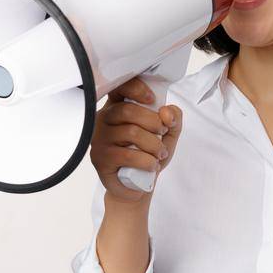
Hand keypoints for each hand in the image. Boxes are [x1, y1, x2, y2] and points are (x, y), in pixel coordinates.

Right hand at [90, 76, 182, 203]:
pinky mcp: (100, 158)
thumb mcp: (168, 133)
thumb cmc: (148, 153)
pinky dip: (147, 161)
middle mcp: (104, 120)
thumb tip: (167, 112)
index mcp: (117, 108)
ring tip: (160, 154)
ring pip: (131, 132)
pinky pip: (127, 155)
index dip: (136, 88)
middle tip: (162, 134)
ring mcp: (99, 139)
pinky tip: (151, 165)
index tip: (152, 99)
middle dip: (154, 123)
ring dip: (154, 145)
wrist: (138, 184)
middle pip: (128, 111)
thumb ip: (173, 118)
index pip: (119, 88)